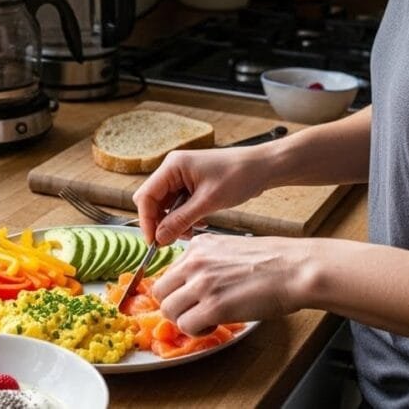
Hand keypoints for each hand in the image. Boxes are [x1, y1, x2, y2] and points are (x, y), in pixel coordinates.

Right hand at [133, 146, 270, 244]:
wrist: (261, 167)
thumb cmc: (238, 176)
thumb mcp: (208, 202)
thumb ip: (181, 220)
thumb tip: (159, 238)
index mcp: (172, 166)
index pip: (146, 196)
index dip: (147, 221)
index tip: (154, 243)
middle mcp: (172, 169)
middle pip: (153, 201)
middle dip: (160, 222)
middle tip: (172, 241)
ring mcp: (181, 176)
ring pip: (165, 205)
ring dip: (174, 222)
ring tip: (191, 232)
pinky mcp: (191, 184)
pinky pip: (178, 205)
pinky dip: (184, 217)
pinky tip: (198, 223)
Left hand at [151, 233, 309, 335]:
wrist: (294, 268)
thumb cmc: (271, 261)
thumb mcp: (229, 248)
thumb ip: (206, 260)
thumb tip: (192, 281)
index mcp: (198, 245)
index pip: (167, 272)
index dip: (177, 290)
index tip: (188, 299)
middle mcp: (195, 260)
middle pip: (161, 291)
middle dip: (175, 306)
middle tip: (194, 312)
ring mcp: (202, 282)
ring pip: (168, 310)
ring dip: (185, 320)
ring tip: (206, 319)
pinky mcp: (214, 306)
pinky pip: (186, 326)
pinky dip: (197, 331)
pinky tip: (214, 325)